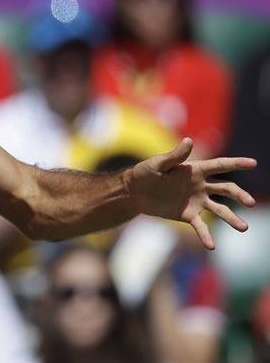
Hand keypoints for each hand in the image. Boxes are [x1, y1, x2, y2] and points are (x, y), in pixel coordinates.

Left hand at [127, 137, 256, 248]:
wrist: (133, 193)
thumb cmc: (144, 173)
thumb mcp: (157, 164)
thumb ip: (175, 156)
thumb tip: (188, 140)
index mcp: (195, 170)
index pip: (220, 165)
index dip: (236, 163)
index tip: (253, 163)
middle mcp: (200, 186)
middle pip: (226, 189)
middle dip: (239, 195)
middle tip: (250, 203)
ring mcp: (196, 201)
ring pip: (219, 210)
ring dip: (232, 218)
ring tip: (244, 228)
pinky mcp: (188, 215)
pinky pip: (200, 226)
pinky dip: (206, 236)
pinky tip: (212, 246)